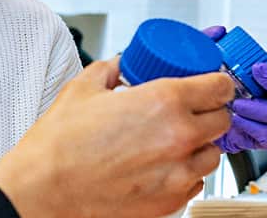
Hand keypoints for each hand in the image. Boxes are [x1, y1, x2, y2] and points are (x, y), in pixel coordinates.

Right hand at [0, 59, 233, 217]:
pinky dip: (184, 173)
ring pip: (212, 155)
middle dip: (209, 112)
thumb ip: (110, 69)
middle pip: (222, 120)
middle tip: (187, 111)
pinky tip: (160, 165)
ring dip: (199, 145)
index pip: (220, 87)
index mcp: (163, 102)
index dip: (217, 83)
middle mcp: (179, 137)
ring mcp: (178, 173)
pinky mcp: (171, 201)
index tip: (210, 85)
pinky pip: (195, 183)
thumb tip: (120, 65)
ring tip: (171, 142)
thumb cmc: (59, 144)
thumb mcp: (83, 88)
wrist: (44, 187)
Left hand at [201, 26, 266, 153]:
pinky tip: (237, 120)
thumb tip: (219, 32)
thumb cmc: (211, 88)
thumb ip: (213, 44)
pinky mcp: (262, 139)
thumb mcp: (209, 62)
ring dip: (264, 109)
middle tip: (258, 71)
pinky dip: (256, 129)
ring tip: (238, 103)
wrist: (197, 117)